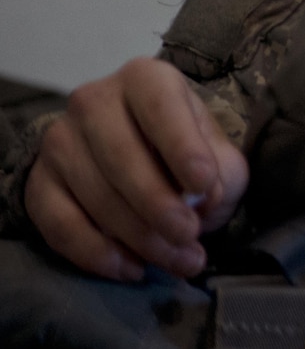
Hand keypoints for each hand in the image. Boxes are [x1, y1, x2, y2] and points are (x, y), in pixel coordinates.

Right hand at [25, 58, 247, 280]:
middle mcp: (94, 101)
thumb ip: (222, 170)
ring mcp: (60, 142)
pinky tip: (131, 268)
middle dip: (159, 204)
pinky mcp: (39, 183)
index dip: (182, 147)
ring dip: (139, 237)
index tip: (204, 186)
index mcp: (146, 80)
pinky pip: (59, 224)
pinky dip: (95, 253)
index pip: (160, 106)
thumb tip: (205, 198)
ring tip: (180, 260)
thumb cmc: (184, 150)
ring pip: (95, 195)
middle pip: (122, 156)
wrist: (137, 155)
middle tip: (190, 235)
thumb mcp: (217, 153)